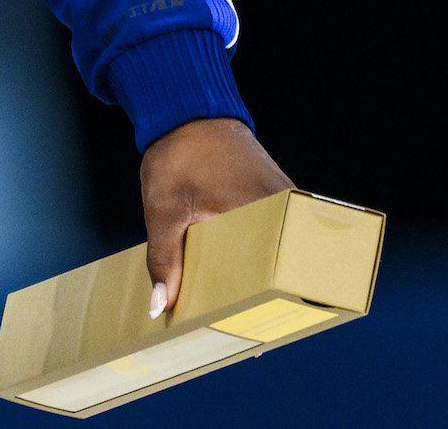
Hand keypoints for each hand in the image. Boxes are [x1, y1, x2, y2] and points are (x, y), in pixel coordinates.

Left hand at [138, 117, 292, 319]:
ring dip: (261, 275)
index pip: (281, 270)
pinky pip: (272, 233)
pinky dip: (258, 253)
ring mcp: (285, 199)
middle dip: (264, 299)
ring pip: (278, 251)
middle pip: (281, 266)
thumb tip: (161, 306)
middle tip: (247, 333)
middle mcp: (287, 206)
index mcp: (266, 210)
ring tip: (243, 312)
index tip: (258, 338)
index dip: (270, 306)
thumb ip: (164, 259)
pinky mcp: (277, 194)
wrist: (187, 109)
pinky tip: (239, 274)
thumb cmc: (179, 154)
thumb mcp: (164, 209)